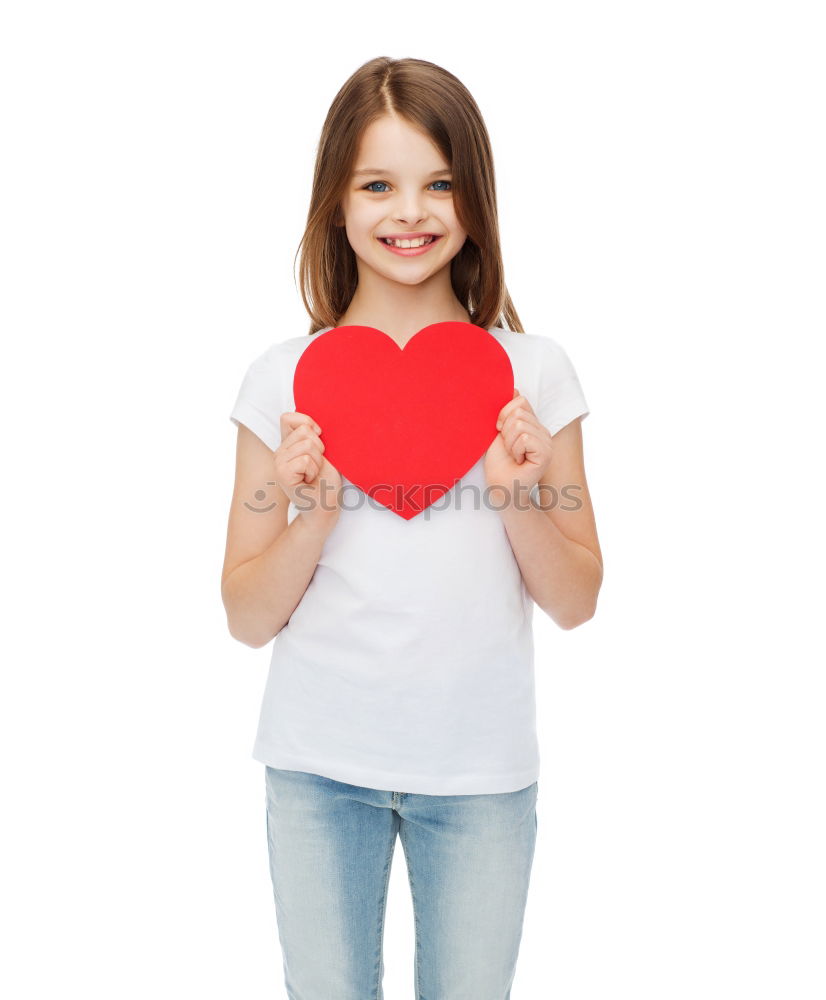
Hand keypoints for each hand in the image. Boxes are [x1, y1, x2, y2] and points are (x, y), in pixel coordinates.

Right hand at [274, 412, 341, 522]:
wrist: (325, 505)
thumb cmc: (326, 479)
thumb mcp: (322, 450)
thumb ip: (312, 434)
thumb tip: (310, 423)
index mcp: (287, 444)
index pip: (289, 417)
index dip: (308, 424)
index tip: (319, 443)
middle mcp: (279, 451)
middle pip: (305, 430)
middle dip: (319, 448)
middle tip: (316, 466)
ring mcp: (278, 462)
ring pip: (307, 445)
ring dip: (318, 461)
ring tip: (313, 474)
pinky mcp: (281, 473)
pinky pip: (305, 459)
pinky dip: (313, 470)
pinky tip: (309, 480)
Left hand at [483, 388, 552, 503]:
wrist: (500, 486)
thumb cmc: (498, 461)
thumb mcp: (500, 430)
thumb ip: (508, 411)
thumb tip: (513, 388)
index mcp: (534, 424)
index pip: (519, 400)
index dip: (503, 416)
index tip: (501, 433)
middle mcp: (543, 431)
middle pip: (518, 412)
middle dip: (505, 431)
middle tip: (508, 449)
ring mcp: (547, 442)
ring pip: (519, 425)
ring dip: (509, 443)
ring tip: (513, 456)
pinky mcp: (546, 453)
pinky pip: (525, 438)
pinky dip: (515, 450)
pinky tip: (519, 461)